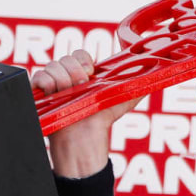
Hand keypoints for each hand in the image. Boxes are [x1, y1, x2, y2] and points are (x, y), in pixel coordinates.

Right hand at [31, 50, 138, 178]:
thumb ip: (137, 85)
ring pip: (52, 66)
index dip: (85, 61)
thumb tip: (158, 76)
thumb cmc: (102, 121)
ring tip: (69, 96)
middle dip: (75, 71)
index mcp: (85, 73)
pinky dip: (46, 83)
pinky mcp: (39, 93)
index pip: (80, 54)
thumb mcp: (124, 100)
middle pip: (65, 58)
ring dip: (62, 80)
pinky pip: (37, 77)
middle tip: (81, 87)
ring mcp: (53, 84)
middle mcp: (68, 76)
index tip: (91, 72)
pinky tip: (54, 94)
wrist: (85, 140)